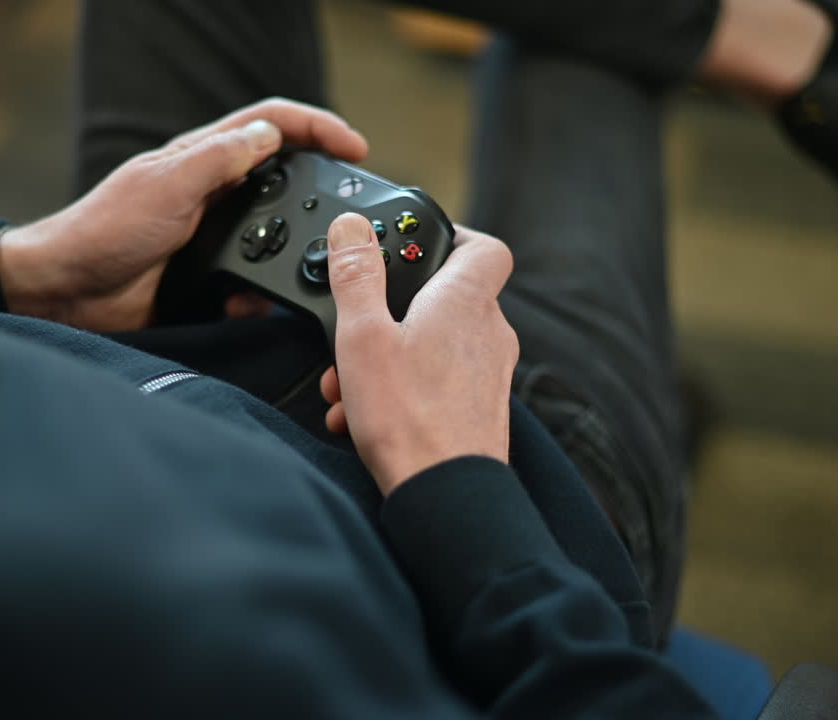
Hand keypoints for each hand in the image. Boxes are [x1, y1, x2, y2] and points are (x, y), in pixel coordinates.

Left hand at [0, 98, 367, 331]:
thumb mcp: (165, 185)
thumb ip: (218, 160)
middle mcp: (212, 191)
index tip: (355, 147)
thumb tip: (268, 136)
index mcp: (203, 157)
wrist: (66, 292)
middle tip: (349, 211)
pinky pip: (254, 283)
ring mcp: (212, 234)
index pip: (272, 125)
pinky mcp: (208, 276)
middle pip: (284, 177)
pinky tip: (255, 305)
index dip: (317, 128)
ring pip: (275, 236)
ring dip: (292, 252)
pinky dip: (262, 295)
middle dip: (319, 191)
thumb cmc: (101, 230)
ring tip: (306, 267)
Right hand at [320, 214, 518, 494]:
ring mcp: (489, 372)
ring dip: (388, 357)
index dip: (452, 238)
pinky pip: (439, 381)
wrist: (445, 493)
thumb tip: (352, 228)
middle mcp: (488, 332)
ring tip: (348, 384)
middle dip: (391, 313)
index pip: (484, 246)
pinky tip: (364, 415)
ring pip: (435, 344)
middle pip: (443, 298)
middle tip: (355, 333)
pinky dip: (403, 388)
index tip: (411, 247)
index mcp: (465, 301)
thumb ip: (357, 276)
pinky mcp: (481, 407)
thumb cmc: (408, 418)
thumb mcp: (362, 336)